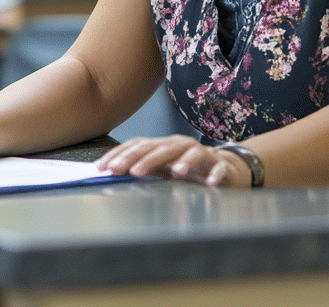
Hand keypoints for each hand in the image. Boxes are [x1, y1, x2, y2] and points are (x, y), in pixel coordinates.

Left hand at [96, 135, 250, 187]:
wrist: (224, 169)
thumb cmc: (187, 169)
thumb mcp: (160, 169)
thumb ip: (140, 169)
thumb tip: (112, 173)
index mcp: (162, 145)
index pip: (138, 145)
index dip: (120, 155)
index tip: (104, 168)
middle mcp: (180, 145)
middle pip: (160, 148)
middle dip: (144, 159)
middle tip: (130, 171)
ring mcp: (201, 154)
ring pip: (191, 154)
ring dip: (183, 162)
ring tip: (174, 173)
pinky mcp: (221, 166)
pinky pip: (219, 169)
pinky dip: (215, 175)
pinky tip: (210, 183)